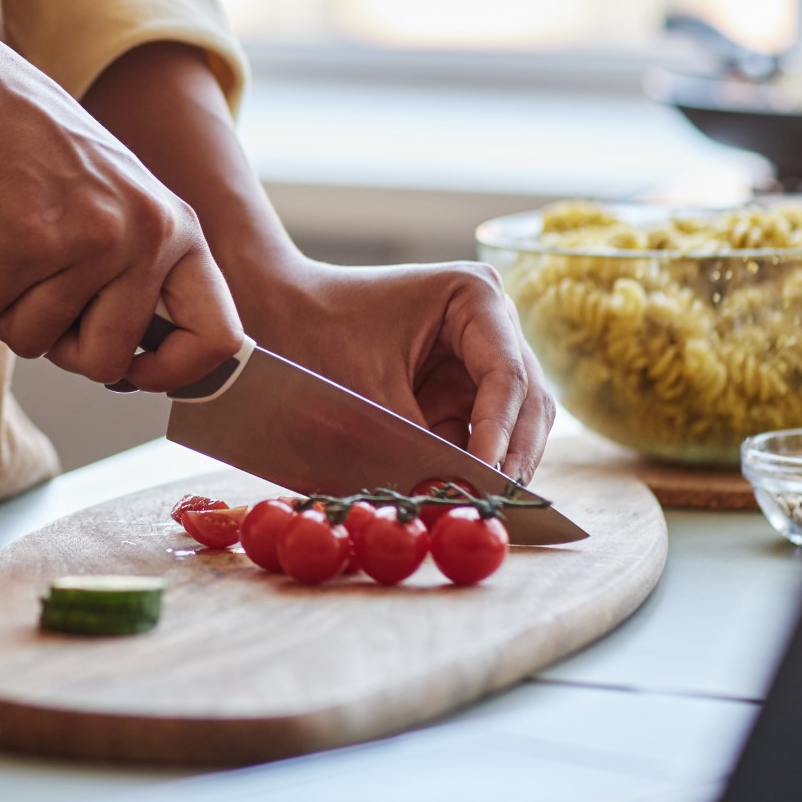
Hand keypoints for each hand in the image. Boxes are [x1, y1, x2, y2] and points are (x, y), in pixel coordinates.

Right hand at [0, 36, 242, 392]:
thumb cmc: (36, 150)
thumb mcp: (117, 202)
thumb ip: (137, 269)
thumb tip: (132, 364)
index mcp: (178, 229)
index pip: (217, 335)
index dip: (174, 373)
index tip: (132, 376)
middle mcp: (147, 235)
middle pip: (106, 361)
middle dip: (58, 347)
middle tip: (32, 300)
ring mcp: (91, 239)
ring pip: (35, 339)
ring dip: (1, 311)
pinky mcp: (29, 241)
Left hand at [236, 259, 555, 481]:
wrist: (275, 311)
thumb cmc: (314, 332)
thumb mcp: (367, 392)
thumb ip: (415, 444)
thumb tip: (453, 497)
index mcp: (475, 296)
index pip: (507, 376)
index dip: (499, 435)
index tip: (484, 481)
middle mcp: (491, 321)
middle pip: (525, 400)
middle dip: (510, 454)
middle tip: (494, 504)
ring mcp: (479, 354)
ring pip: (512, 421)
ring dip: (494, 463)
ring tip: (476, 505)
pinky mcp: (458, 386)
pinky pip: (477, 431)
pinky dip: (467, 462)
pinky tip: (455, 492)